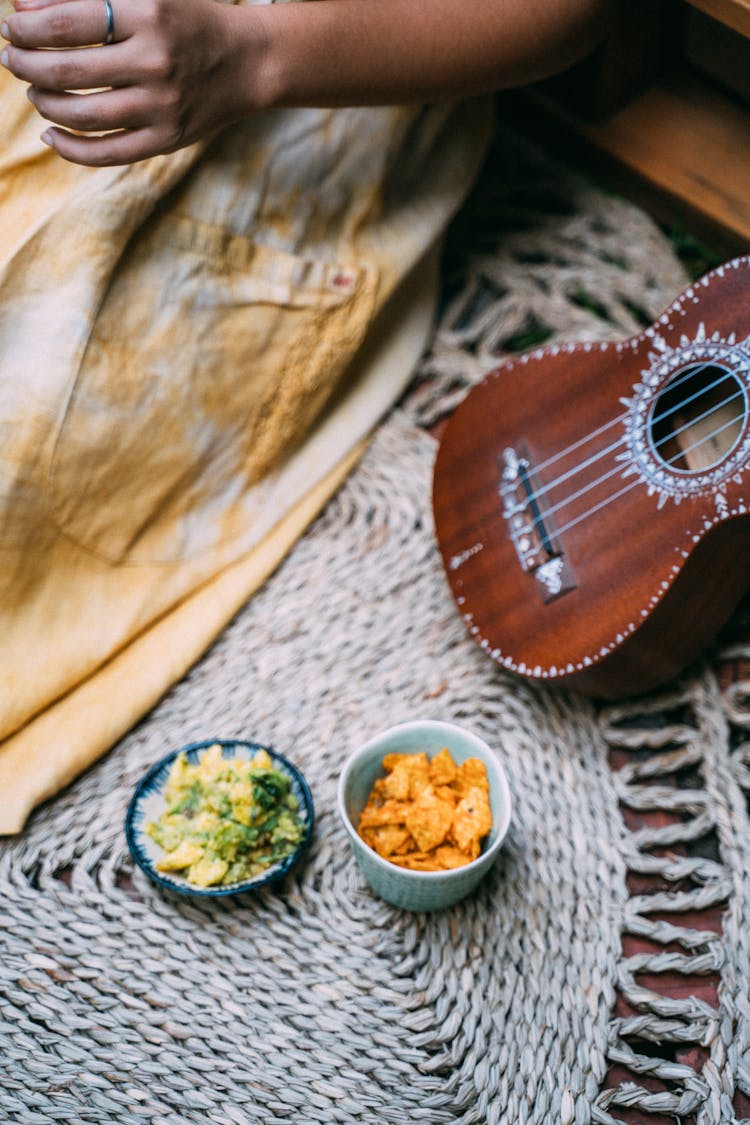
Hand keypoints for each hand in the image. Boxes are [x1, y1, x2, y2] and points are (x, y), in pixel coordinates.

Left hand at [0, 0, 268, 164]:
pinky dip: (69, 147)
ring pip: (81, 113)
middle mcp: (156, 62)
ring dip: (44, 102)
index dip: (29, 27)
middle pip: (68, 70)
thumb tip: (24, 8)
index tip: (11, 28)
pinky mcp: (167, 140)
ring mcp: (162, 107)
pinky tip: (50, 134)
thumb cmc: (188, 21)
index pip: (69, 23)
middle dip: (27, 64)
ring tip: (34, 90)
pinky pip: (106, 153)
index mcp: (149, 14)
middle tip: (12, 58)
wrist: (249, 63)